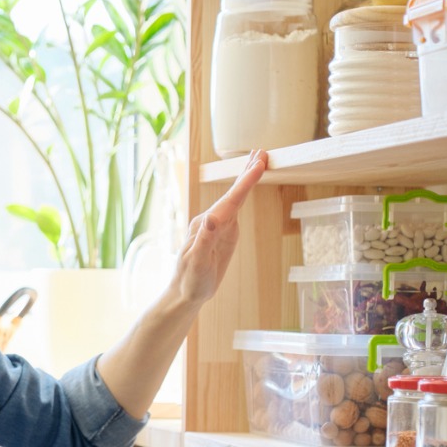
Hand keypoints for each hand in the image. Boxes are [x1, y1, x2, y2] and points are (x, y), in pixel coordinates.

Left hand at [171, 149, 266, 304]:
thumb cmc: (190, 281)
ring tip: (257, 162)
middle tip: (262, 152)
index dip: (245, 183)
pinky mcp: (223, 234)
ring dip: (246, 180)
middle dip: (247, 173)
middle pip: (232, 194)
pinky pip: (235, 210)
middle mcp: (211, 221)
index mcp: (205, 225)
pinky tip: (246, 188)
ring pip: (235, 199)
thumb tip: (211, 218)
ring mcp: (217, 227)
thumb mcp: (197, 264)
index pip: (229, 201)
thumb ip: (203, 241)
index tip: (258, 165)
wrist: (184, 294)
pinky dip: (243, 195)